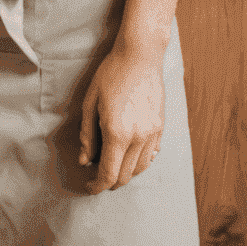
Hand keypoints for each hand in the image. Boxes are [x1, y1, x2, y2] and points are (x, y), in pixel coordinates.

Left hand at [80, 38, 166, 192]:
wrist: (140, 57)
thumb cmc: (110, 75)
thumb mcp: (90, 101)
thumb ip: (88, 134)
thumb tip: (85, 161)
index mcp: (117, 132)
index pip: (109, 173)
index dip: (98, 185)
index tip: (89, 188)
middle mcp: (138, 138)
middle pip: (125, 175)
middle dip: (110, 182)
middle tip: (97, 178)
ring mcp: (153, 134)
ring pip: (140, 169)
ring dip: (126, 174)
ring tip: (111, 168)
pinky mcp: (161, 129)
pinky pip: (151, 156)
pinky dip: (139, 162)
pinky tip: (129, 156)